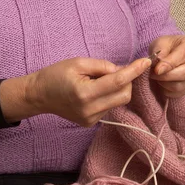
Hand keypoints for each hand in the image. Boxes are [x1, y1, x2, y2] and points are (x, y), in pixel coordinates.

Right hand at [26, 57, 151, 126]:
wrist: (39, 95)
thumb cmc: (56, 75)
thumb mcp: (78, 63)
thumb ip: (103, 66)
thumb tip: (122, 70)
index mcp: (85, 93)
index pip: (118, 82)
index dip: (133, 71)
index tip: (145, 62)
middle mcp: (90, 110)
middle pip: (124, 95)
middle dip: (126, 80)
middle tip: (113, 70)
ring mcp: (91, 119)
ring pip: (118, 101)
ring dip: (116, 88)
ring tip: (98, 80)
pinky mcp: (91, 123)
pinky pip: (109, 107)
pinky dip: (108, 96)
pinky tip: (93, 91)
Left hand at [148, 35, 184, 97]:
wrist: (172, 51)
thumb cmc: (167, 45)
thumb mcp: (161, 42)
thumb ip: (160, 52)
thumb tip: (158, 66)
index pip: (182, 56)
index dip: (168, 64)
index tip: (156, 70)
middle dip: (165, 76)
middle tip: (152, 74)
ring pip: (180, 86)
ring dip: (164, 84)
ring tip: (156, 77)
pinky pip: (178, 93)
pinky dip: (166, 90)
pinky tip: (161, 82)